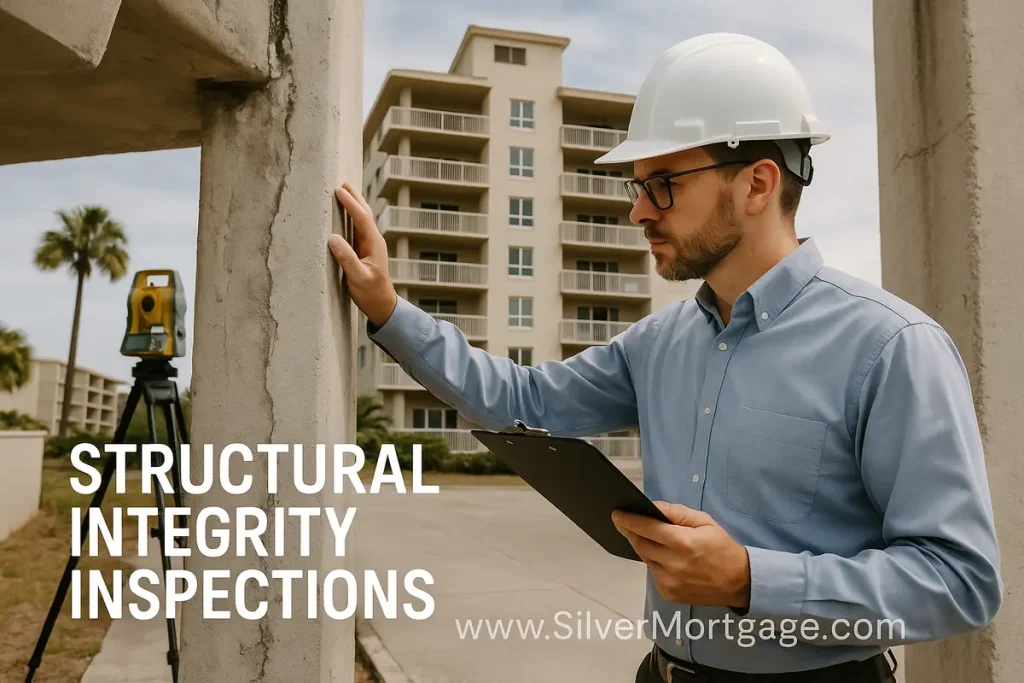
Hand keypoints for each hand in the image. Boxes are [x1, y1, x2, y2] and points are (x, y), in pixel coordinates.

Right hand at [329, 183, 397, 326]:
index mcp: (374, 244)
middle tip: (342, 183)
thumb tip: (333, 238)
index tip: (339, 191)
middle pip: (365, 214)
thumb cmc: (371, 294)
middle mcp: (374, 241)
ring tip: (344, 192)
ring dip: (354, 205)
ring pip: (363, 219)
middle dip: (354, 198)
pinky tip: (346, 215)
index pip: (362, 218)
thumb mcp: (357, 278)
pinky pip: (359, 228)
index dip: (351, 203)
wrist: (383, 306)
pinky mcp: (366, 251)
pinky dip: (352, 217)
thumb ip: (347, 259)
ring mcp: (371, 245)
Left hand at [611, 502, 750, 607]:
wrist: (739, 582)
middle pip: (640, 543)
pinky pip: (653, 572)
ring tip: (645, 536)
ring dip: (642, 546)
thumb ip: (677, 513)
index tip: (617, 514)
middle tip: (623, 522)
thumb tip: (653, 507)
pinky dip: (653, 562)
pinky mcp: (669, 593)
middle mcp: (673, 564)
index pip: (646, 528)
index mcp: (683, 543)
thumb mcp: (704, 522)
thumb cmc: (722, 548)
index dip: (629, 520)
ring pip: (644, 558)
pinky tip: (661, 556)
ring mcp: (670, 582)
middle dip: (630, 531)